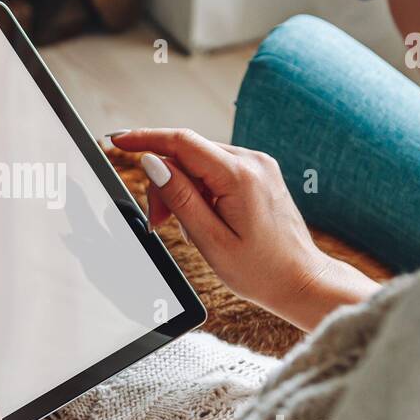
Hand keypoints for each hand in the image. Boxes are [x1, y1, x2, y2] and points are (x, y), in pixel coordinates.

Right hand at [110, 128, 378, 330]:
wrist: (302, 281)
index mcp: (240, 176)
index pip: (181, 142)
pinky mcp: (258, 174)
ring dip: (181, 190)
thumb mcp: (210, 240)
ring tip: (186, 228)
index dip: (145, 138)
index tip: (117, 141)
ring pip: (199, 163)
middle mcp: (252, 162)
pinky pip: (215, 170)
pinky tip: (202, 218)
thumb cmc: (261, 270)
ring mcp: (258, 165)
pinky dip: (199, 190)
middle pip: (187, 154)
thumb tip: (153, 163)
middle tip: (158, 223)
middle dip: (164, 183)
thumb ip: (180, 198)